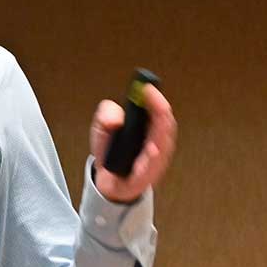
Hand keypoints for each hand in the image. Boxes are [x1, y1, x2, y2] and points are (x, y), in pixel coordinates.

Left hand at [89, 83, 175, 203]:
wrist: (106, 180)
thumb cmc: (111, 151)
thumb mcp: (102, 128)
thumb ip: (106, 115)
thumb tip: (115, 118)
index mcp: (150, 130)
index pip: (159, 111)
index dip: (155, 97)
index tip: (147, 86)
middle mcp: (156, 144)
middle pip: (164, 125)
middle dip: (159, 110)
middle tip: (151, 97)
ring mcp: (153, 162)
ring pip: (162, 147)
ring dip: (160, 133)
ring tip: (158, 115)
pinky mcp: (143, 178)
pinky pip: (148, 170)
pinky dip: (150, 161)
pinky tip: (151, 151)